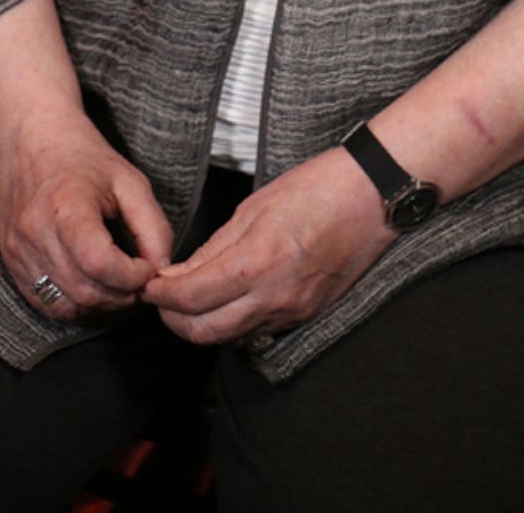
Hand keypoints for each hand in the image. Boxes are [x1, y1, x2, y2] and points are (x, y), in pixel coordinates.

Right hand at [0, 110, 171, 320]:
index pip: (99, 263)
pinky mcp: (12, 264)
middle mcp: (35, 233)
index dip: (131, 277)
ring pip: (64, 305)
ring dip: (100, 307)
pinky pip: (45, 303)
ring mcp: (19, 252)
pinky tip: (95, 291)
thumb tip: (161, 268)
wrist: (34, 142)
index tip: (148, 268)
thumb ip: (152, 226)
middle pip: (83, 290)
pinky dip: (75, 306)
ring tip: (122, 290)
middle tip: (141, 284)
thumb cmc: (84, 158)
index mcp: (66, 206)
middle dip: (122, 297)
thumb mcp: (130, 181)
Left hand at [143, 147, 391, 343]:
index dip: (160, 296)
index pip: (190, 298)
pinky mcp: (306, 316)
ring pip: (229, 337)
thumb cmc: (317, 187)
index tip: (149, 286)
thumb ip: (215, 246)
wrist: (374, 196)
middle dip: (174, 320)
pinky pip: (257, 331)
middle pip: (203, 332)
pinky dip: (234, 322)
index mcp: (257, 261)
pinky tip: (230, 300)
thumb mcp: (255, 206)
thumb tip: (180, 275)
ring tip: (192, 300)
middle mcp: (273, 296)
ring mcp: (292, 311)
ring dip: (202, 325)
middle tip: (164, 299)